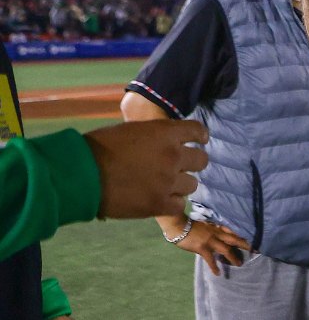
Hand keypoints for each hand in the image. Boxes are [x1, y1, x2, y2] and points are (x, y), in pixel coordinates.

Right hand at [83, 120, 208, 218]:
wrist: (80, 175)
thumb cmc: (99, 149)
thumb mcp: (131, 130)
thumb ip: (154, 136)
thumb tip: (164, 141)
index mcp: (165, 132)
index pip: (197, 131)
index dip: (200, 136)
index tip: (200, 140)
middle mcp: (173, 155)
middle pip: (201, 160)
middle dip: (192, 163)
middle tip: (182, 167)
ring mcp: (168, 181)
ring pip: (192, 184)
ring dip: (181, 184)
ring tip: (166, 185)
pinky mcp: (159, 204)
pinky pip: (179, 204)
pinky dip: (171, 202)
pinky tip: (161, 199)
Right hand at [173, 220, 252, 275]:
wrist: (179, 226)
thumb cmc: (191, 225)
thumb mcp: (206, 224)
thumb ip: (215, 228)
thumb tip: (221, 234)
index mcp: (218, 227)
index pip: (234, 230)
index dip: (244, 234)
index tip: (254, 237)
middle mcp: (217, 233)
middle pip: (235, 239)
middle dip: (246, 244)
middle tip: (256, 250)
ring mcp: (210, 240)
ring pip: (226, 250)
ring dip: (233, 257)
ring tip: (240, 264)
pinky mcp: (203, 248)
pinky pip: (211, 259)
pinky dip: (214, 267)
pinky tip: (218, 273)